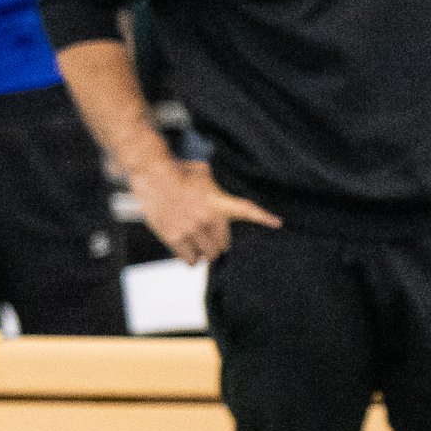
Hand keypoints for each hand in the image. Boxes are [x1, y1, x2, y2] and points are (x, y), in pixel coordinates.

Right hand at [134, 159, 279, 265]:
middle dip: (216, 244)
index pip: (247, 210)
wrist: (153, 175)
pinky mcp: (175, 238)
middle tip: (208, 238)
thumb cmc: (178, 171)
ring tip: (196, 243)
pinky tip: (188, 253)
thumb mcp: (205, 174)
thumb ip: (216, 189)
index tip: (277, 222)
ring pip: (207, 256)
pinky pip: (189, 260)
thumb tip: (218, 193)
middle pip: (223, 246)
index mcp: (219, 202)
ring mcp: (192, 230)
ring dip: (203, 252)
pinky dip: (190, 259)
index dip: (264, 218)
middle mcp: (209, 219)